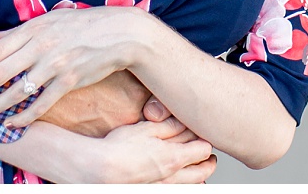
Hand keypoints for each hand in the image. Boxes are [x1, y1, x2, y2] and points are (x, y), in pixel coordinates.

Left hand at [0, 6, 152, 126]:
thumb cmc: (83, 24)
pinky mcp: (70, 81)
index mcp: (34, 28)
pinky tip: (11, 123)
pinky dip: (25, 116)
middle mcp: (42, 46)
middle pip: (0, 72)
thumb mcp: (50, 19)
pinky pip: (42, 103)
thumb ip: (20, 30)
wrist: (120, 33)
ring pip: (17, 91)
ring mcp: (56, 64)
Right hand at [94, 116, 215, 183]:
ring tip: (195, 169)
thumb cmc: (119, 149)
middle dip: (208, 162)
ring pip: (195, 185)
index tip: (201, 136)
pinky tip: (179, 180)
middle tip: (206, 155)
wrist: (100, 171)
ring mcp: (166, 189)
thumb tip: (185, 121)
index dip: (205, 141)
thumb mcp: (146, 129)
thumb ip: (169, 126)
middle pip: (204, 171)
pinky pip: (180, 191)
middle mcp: (174, 178)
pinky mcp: (156, 193)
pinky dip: (185, 185)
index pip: (204, 150)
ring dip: (199, 177)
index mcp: (175, 158)